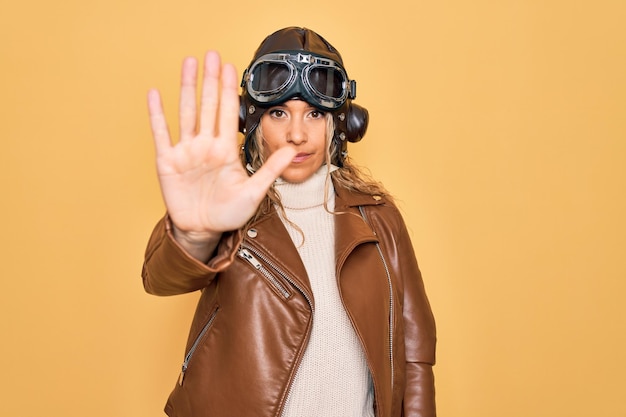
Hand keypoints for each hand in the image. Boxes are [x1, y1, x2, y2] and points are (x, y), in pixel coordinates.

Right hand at [147, 51, 295, 251]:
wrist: (204, 230)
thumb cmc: (229, 212)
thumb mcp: (254, 192)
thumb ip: (270, 169)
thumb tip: (291, 149)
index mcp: (226, 150)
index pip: (227, 113)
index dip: (228, 89)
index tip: (231, 66)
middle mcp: (206, 145)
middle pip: (207, 106)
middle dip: (210, 80)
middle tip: (211, 54)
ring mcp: (186, 151)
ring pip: (186, 113)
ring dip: (187, 88)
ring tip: (189, 63)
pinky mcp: (168, 162)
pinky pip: (161, 134)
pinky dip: (157, 114)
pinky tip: (155, 94)